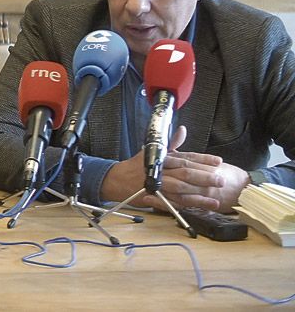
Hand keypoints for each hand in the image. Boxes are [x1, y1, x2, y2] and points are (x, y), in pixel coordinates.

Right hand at [101, 126, 249, 211]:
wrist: (118, 179)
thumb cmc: (137, 165)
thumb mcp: (153, 151)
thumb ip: (171, 143)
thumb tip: (182, 130)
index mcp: (163, 158)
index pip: (186, 157)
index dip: (203, 159)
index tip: (218, 162)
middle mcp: (161, 170)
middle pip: (185, 173)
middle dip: (204, 177)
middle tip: (220, 180)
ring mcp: (158, 185)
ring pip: (181, 189)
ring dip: (199, 195)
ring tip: (216, 199)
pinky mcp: (155, 198)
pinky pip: (173, 203)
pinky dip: (186, 206)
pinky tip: (200, 208)